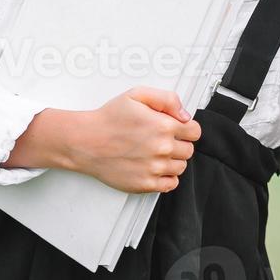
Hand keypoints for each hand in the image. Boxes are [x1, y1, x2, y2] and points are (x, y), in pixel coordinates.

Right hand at [67, 86, 200, 193]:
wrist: (84, 141)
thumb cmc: (108, 118)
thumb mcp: (138, 95)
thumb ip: (167, 99)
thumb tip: (185, 115)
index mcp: (163, 126)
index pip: (195, 132)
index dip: (187, 129)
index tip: (177, 129)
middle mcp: (161, 148)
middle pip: (189, 150)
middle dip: (179, 144)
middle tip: (162, 140)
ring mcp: (153, 168)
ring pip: (181, 167)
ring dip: (173, 160)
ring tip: (155, 153)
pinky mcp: (144, 184)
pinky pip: (170, 184)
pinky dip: (166, 177)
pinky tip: (155, 168)